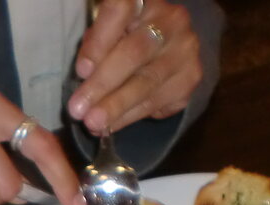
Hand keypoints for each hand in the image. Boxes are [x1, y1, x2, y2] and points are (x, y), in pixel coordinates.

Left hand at [67, 0, 202, 134]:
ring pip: (147, 82)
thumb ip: (96, 44)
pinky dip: (130, 117)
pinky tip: (112, 125)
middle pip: (135, 52)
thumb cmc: (125, 37)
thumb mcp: (107, 32)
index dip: (100, 41)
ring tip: (92, 124)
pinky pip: (157, 102)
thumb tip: (86, 73)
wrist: (166, 49)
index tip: (81, 70)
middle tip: (78, 109)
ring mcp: (186, 48)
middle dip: (103, 84)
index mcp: (144, 0)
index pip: (120, 10)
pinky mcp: (191, 77)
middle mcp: (172, 19)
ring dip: (116, 107)